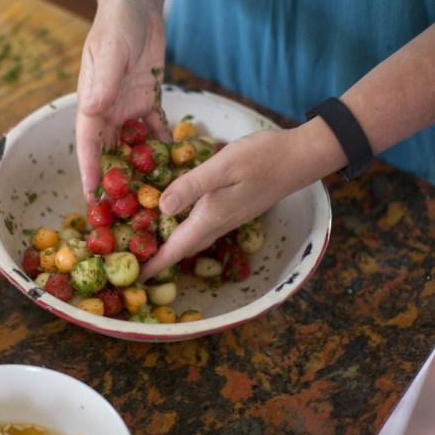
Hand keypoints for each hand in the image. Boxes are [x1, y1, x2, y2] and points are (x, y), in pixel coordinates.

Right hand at [75, 0, 169, 203]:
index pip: (88, 145)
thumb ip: (104, 82)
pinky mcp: (149, 101)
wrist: (137, 7)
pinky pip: (156, 130)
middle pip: (110, 152)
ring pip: (133, 146)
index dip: (89, 172)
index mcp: (92, 105)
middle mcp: (109, 112)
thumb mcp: (110, 53)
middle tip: (124, 206)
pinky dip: (163, 147)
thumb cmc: (116, 27)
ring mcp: (129, 108)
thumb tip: (93, 110)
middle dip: (116, 179)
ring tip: (152, 194)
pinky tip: (173, 166)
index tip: (91, 197)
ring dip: (140, 168)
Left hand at [139, 124, 333, 279]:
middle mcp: (218, 223)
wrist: (301, 157)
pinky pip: (202, 226)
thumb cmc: (263, 157)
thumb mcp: (223, 166)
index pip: (177, 249)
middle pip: (183, 249)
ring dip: (171, 246)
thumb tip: (161, 208)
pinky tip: (175, 218)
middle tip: (134, 262)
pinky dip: (184, 229)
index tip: (135, 277)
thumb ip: (192, 186)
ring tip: (148, 245)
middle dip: (159, 259)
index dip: (155, 264)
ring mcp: (228, 217)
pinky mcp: (233, 208)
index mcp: (210, 217)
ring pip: (193, 239)